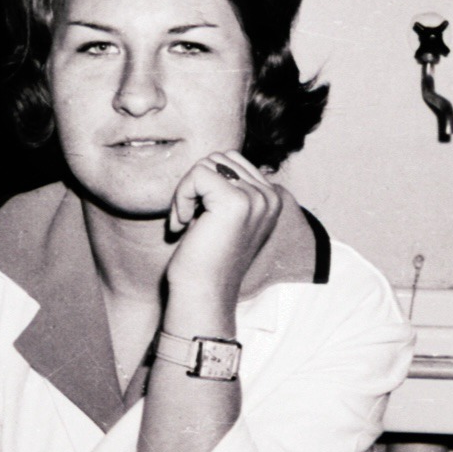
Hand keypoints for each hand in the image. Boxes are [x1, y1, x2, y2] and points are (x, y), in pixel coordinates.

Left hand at [163, 151, 281, 302]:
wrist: (203, 293)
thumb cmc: (206, 258)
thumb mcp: (226, 216)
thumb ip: (230, 188)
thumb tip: (213, 160)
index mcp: (271, 198)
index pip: (231, 160)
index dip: (206, 184)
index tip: (198, 217)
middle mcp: (269, 196)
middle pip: (219, 158)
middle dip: (195, 184)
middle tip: (188, 218)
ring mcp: (256, 198)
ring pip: (206, 164)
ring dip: (187, 191)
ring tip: (187, 221)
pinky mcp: (236, 201)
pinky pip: (197, 175)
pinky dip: (181, 197)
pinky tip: (183, 225)